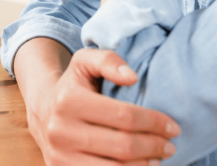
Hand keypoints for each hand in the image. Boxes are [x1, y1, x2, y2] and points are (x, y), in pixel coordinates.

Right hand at [28, 48, 178, 164]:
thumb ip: (108, 60)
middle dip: (154, 146)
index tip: (173, 127)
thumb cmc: (73, 87)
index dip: (154, 122)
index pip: (124, 116)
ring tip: (159, 158)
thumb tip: (132, 77)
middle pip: (122, 146)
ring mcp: (60, 157)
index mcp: (68, 101)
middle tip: (171, 145)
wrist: (42, 112)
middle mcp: (60, 131)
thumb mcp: (85, 62)